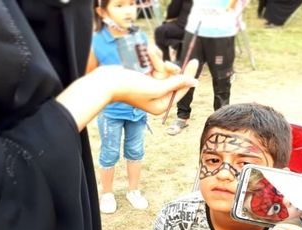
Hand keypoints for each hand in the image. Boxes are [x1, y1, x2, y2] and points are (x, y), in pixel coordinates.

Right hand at [56, 47, 197, 129]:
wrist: (107, 81)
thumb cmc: (130, 88)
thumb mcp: (156, 88)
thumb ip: (175, 84)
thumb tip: (194, 82)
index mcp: (161, 105)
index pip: (180, 90)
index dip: (188, 76)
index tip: (194, 62)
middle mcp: (157, 97)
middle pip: (172, 78)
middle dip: (167, 68)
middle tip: (164, 62)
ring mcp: (150, 86)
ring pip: (163, 69)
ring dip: (158, 60)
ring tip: (150, 54)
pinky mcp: (144, 76)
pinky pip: (155, 65)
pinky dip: (152, 58)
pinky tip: (148, 52)